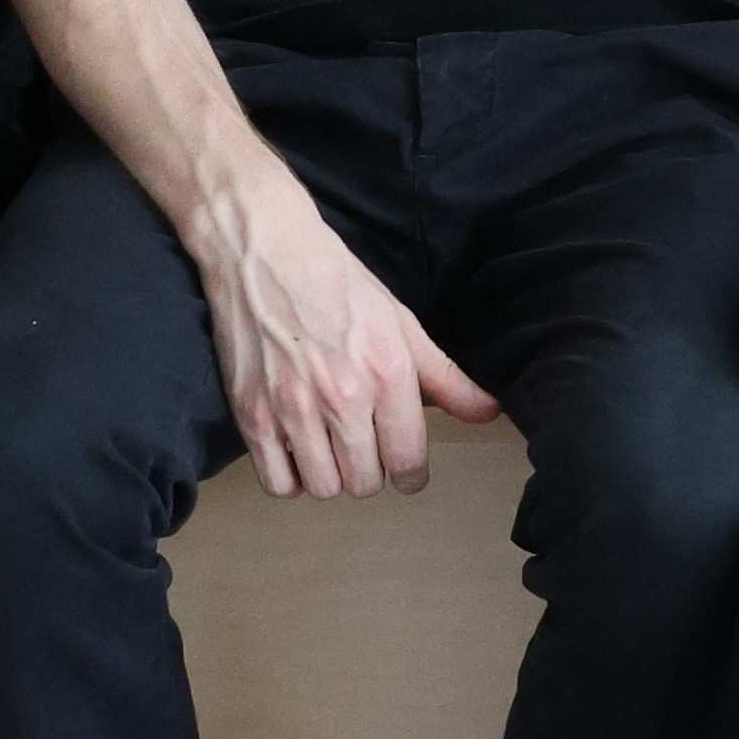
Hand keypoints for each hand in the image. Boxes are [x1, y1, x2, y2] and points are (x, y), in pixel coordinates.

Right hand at [194, 170, 497, 497]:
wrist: (264, 250)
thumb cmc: (337, 283)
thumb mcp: (401, 323)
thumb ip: (445, 377)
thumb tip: (488, 413)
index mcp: (387, 373)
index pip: (408, 462)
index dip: (410, 473)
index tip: (403, 467)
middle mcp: (342, 396)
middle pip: (365, 482)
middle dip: (369, 471)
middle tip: (363, 447)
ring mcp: (293, 407)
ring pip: (323, 487)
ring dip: (330, 476)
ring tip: (328, 448)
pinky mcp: (251, 413)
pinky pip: (276, 483)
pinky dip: (288, 478)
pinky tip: (295, 453)